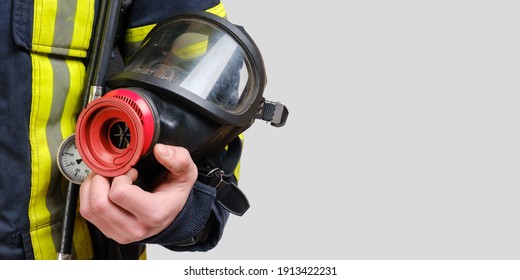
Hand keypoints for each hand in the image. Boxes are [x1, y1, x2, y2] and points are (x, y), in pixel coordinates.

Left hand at [78, 143, 196, 243]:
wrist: (173, 213)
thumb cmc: (175, 193)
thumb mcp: (185, 173)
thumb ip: (179, 159)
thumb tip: (160, 151)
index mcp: (154, 213)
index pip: (119, 194)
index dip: (120, 176)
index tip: (131, 172)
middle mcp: (136, 228)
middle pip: (99, 204)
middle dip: (100, 180)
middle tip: (111, 172)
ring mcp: (122, 233)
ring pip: (89, 210)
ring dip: (91, 188)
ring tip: (105, 178)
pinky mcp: (111, 233)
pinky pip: (88, 214)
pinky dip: (89, 196)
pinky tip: (102, 188)